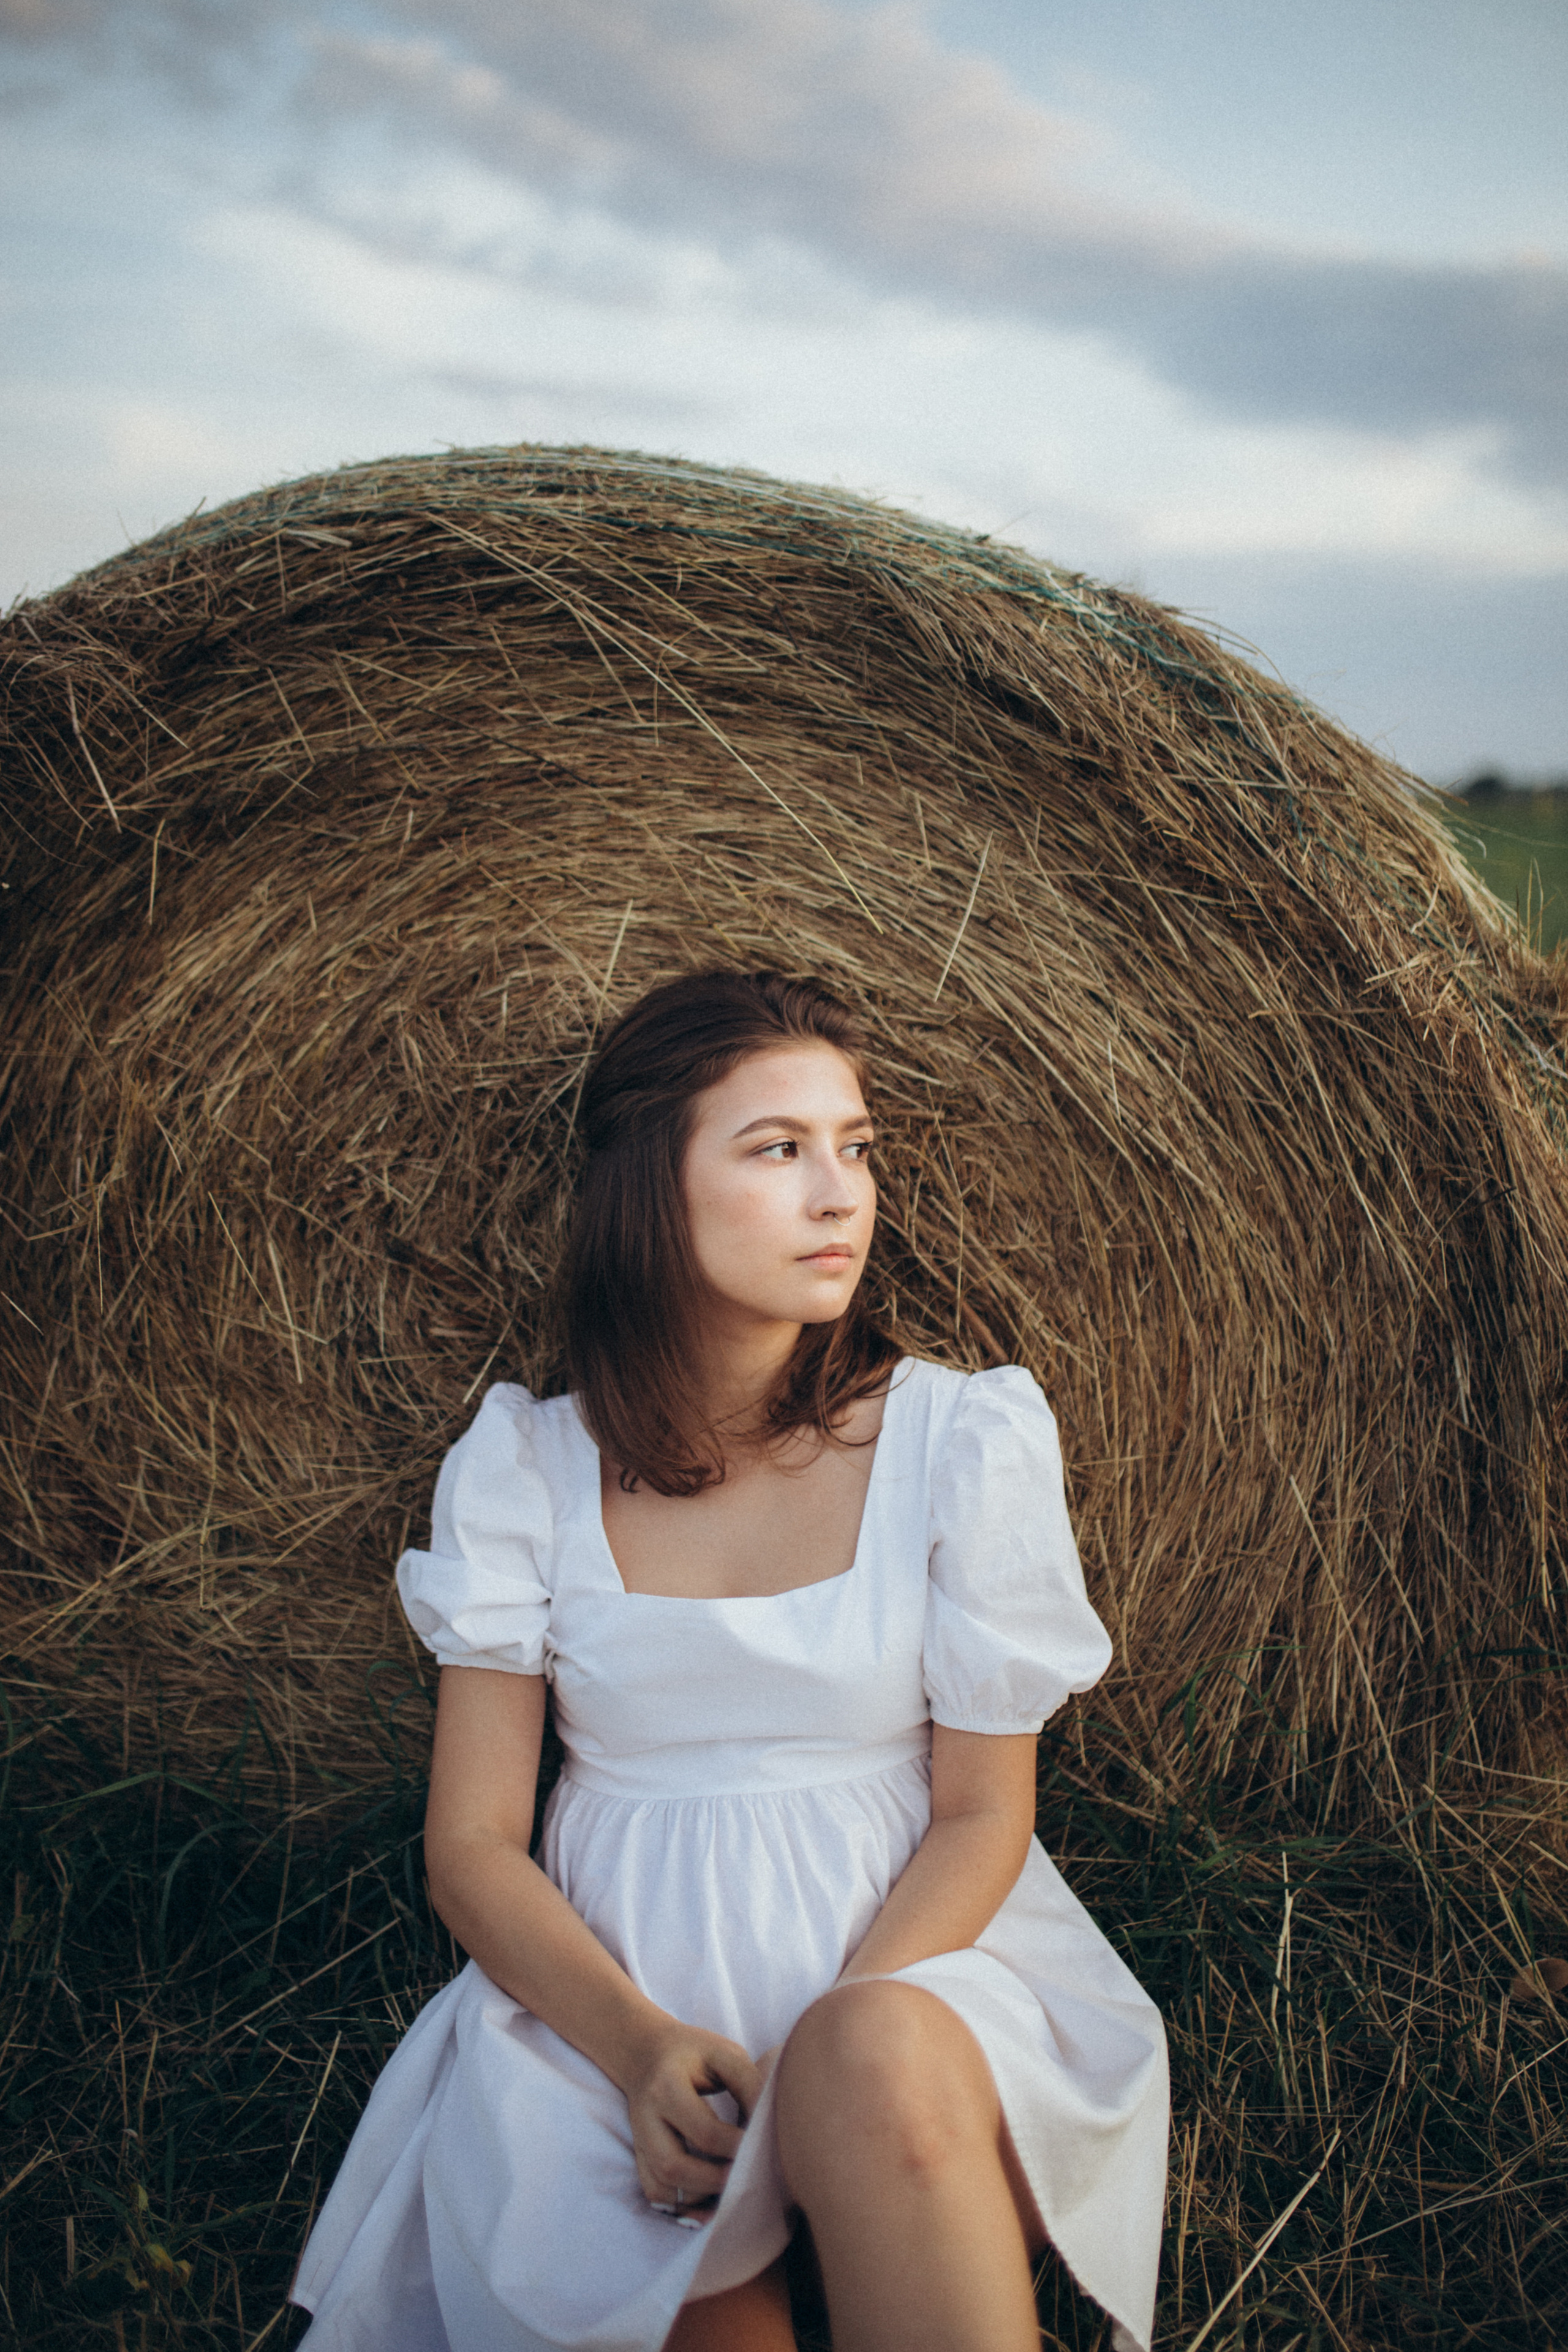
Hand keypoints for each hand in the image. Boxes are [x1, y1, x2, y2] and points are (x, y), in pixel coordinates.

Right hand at [623, 2022, 761, 2217]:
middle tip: (747, 2178)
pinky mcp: (640, 2155)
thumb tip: (768, 2125)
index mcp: (667, 2086)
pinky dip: (681, 2204)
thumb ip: (749, 2084)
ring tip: (731, 2190)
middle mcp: (646, 2118)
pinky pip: (655, 2193)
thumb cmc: (693, 2052)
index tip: (761, 2149)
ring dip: (698, 2199)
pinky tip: (708, 2199)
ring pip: (661, 2187)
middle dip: (715, 2182)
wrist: (646, 2051)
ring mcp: (639, 2141)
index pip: (703, 2131)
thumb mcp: (724, 2054)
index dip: (736, 2148)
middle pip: (674, 2167)